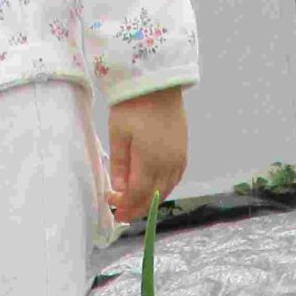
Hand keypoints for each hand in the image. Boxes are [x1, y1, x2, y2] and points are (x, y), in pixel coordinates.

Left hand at [108, 88, 188, 224]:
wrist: (158, 84)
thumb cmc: (133, 106)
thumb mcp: (118, 134)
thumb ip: (119, 165)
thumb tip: (119, 190)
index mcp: (150, 162)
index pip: (138, 195)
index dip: (125, 206)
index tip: (112, 209)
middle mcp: (168, 166)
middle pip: (152, 197)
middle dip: (136, 208)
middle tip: (121, 211)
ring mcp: (178, 160)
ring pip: (165, 191)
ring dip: (149, 200)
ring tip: (134, 201)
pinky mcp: (183, 153)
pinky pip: (174, 180)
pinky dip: (162, 189)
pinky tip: (152, 187)